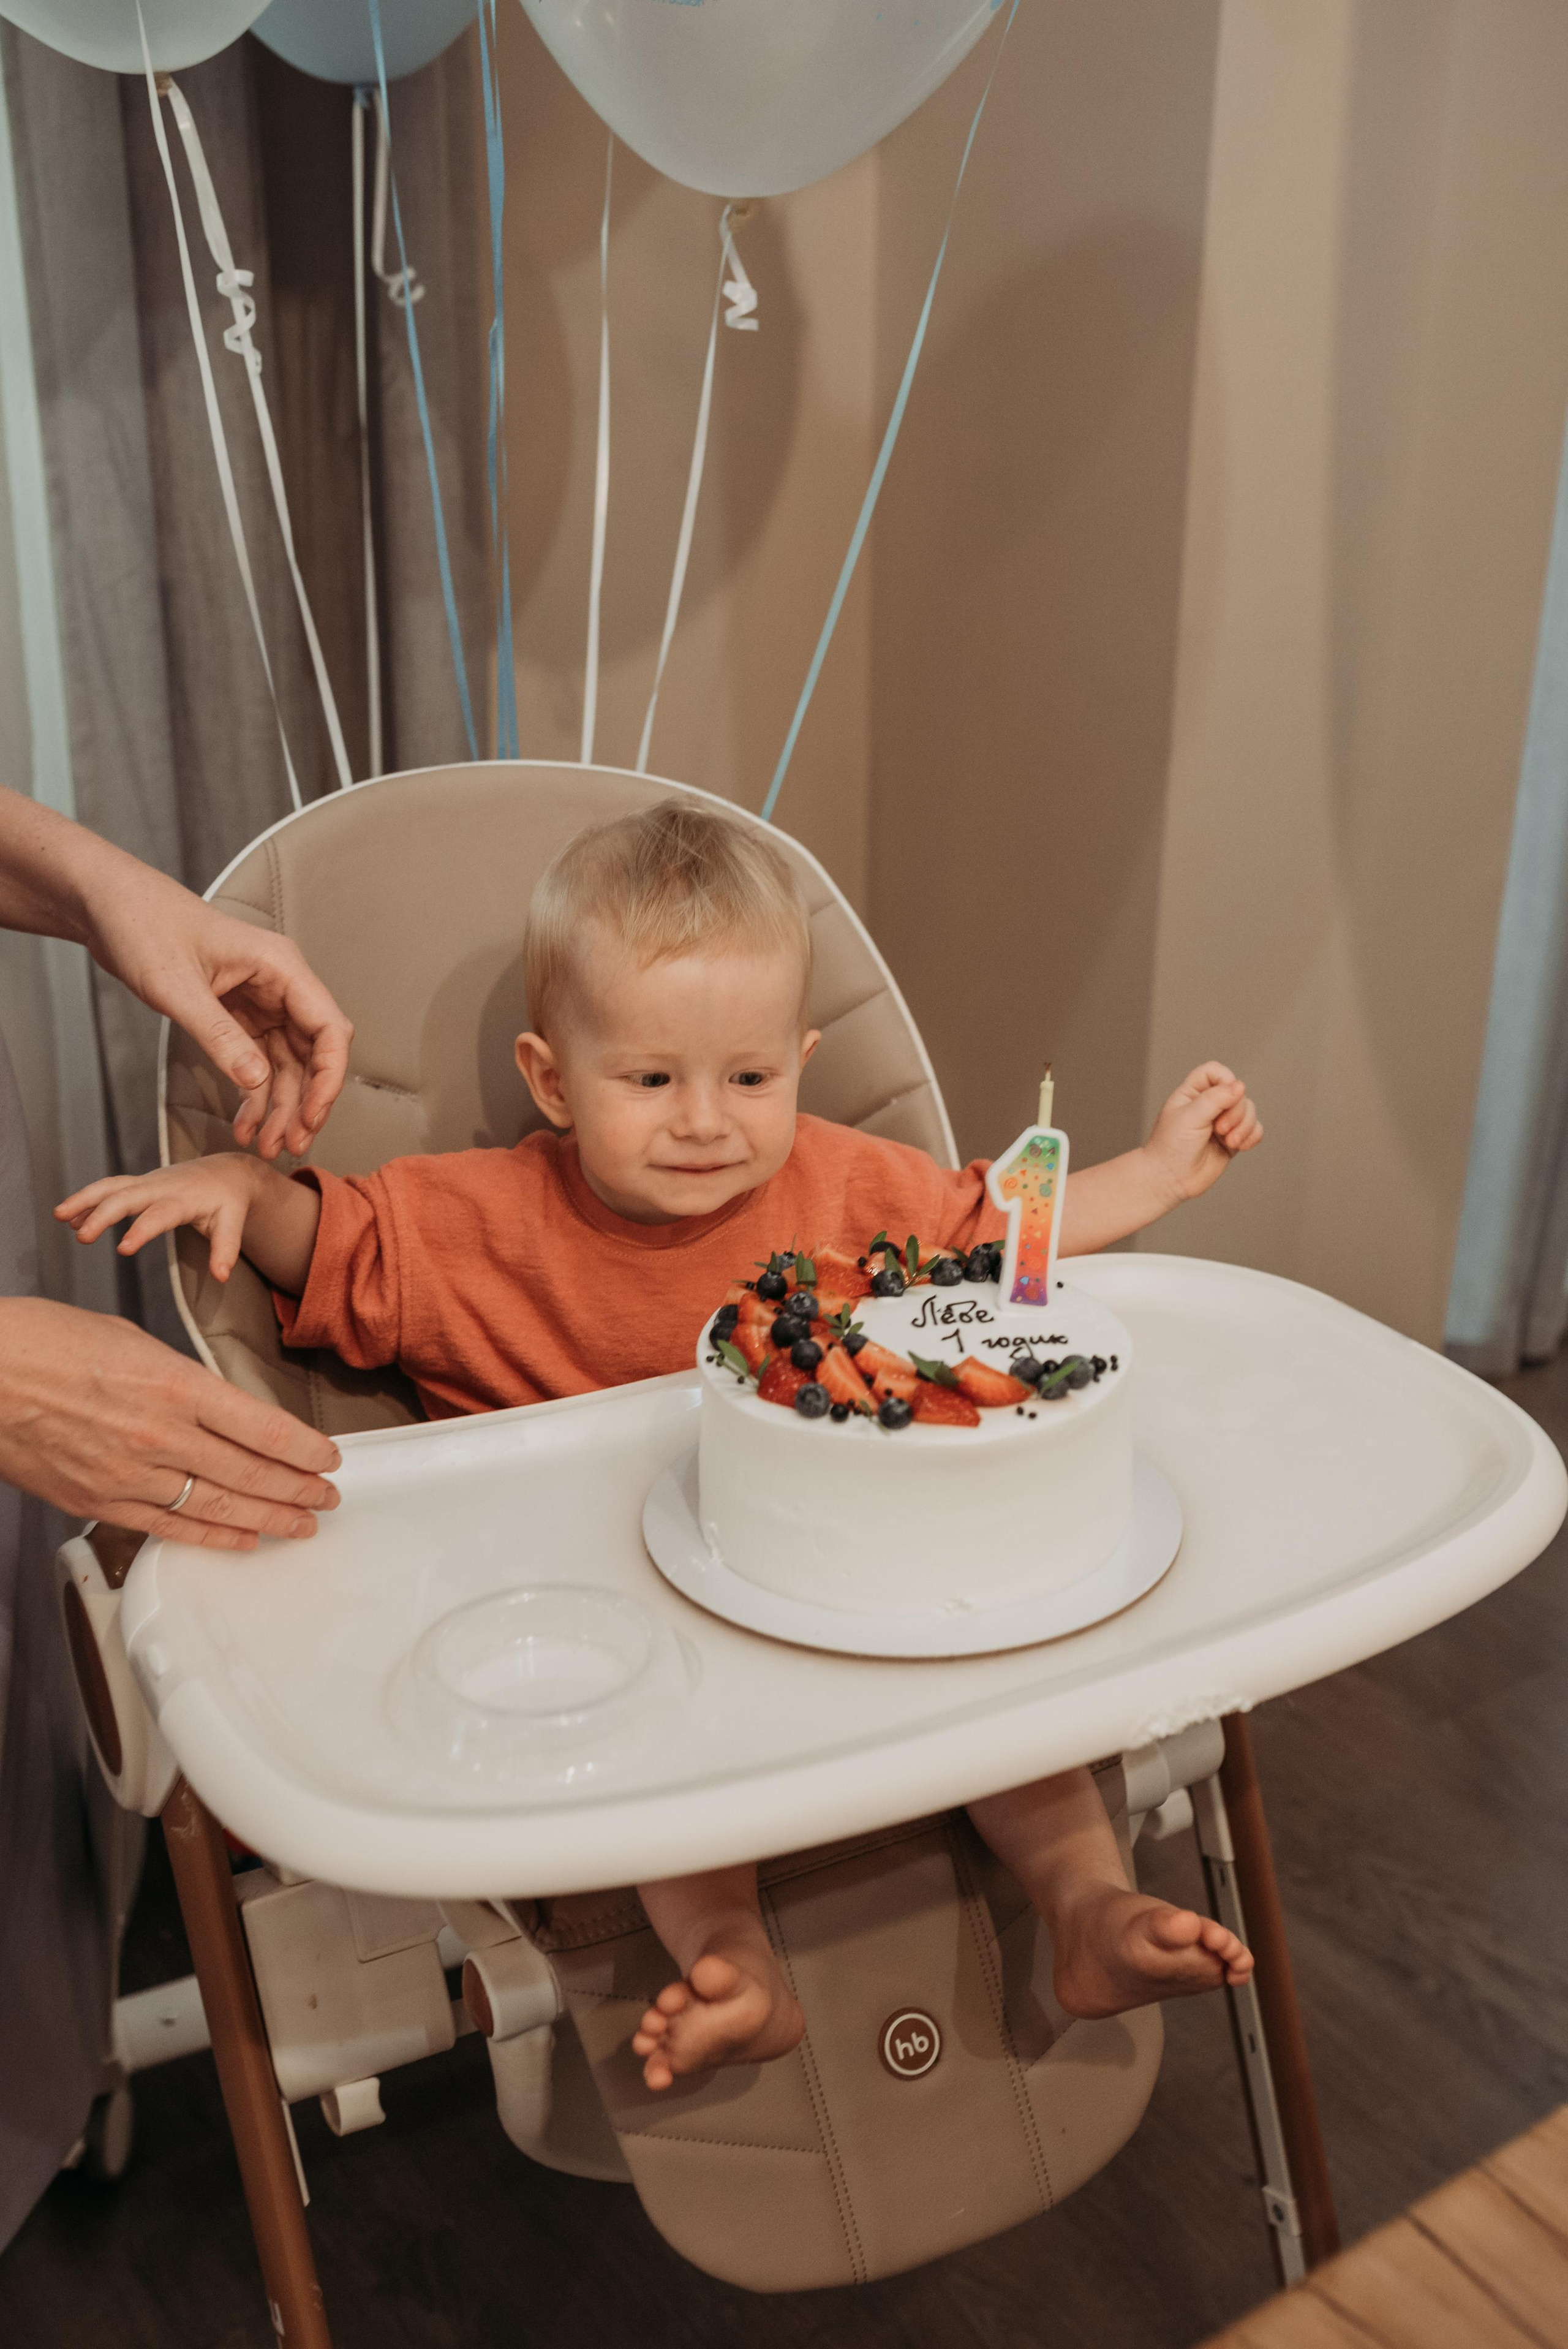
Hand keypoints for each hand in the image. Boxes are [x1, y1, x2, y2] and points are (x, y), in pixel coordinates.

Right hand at [0, 1297, 339, 1550]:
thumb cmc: (45, 1344)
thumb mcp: (134, 1342)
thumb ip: (183, 1381)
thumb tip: (219, 1406)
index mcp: (176, 1386)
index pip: (265, 1428)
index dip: (307, 1449)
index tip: (329, 1458)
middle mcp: (162, 1435)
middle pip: (253, 1473)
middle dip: (300, 1489)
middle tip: (328, 1497)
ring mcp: (131, 1474)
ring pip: (219, 1506)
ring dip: (269, 1518)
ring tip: (302, 1524)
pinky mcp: (100, 1501)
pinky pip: (170, 1526)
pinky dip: (213, 1536)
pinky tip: (242, 1539)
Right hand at [57, 1156, 262, 1283]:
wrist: (226, 1171)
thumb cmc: (229, 1200)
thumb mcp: (234, 1222)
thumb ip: (226, 1249)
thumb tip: (222, 1276)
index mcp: (183, 1198)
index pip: (158, 1214)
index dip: (141, 1230)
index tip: (122, 1249)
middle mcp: (160, 1187)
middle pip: (125, 1196)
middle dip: (102, 1215)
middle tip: (82, 1238)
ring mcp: (146, 1183)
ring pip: (110, 1186)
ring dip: (84, 1199)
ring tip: (59, 1217)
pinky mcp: (138, 1184)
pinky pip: (109, 1188)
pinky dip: (88, 1199)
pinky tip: (69, 1218)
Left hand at [85, 883, 352, 1160]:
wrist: (110, 907)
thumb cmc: (144, 928)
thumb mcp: (177, 987)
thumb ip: (219, 1035)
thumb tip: (256, 1081)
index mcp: (281, 966)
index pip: (329, 1029)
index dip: (328, 1078)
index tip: (312, 1118)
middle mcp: (281, 984)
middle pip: (313, 1053)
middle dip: (304, 1102)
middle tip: (290, 1146)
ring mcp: (262, 1000)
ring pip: (287, 1063)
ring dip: (280, 1106)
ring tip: (266, 1145)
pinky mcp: (240, 1013)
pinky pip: (258, 1061)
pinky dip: (254, 1094)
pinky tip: (244, 1122)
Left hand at [1144, 1062, 1262, 1205]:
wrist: (1170, 1179)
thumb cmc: (1170, 1147)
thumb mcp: (1190, 1117)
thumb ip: (1215, 1099)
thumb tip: (1240, 1085)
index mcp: (1192, 1093)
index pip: (1216, 1072)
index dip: (1226, 1079)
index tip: (1223, 1096)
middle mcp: (1209, 1105)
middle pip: (1238, 1092)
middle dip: (1236, 1111)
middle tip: (1219, 1129)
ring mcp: (1222, 1122)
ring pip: (1249, 1110)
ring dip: (1244, 1126)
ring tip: (1229, 1142)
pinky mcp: (1232, 1140)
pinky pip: (1255, 1129)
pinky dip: (1252, 1136)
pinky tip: (1239, 1146)